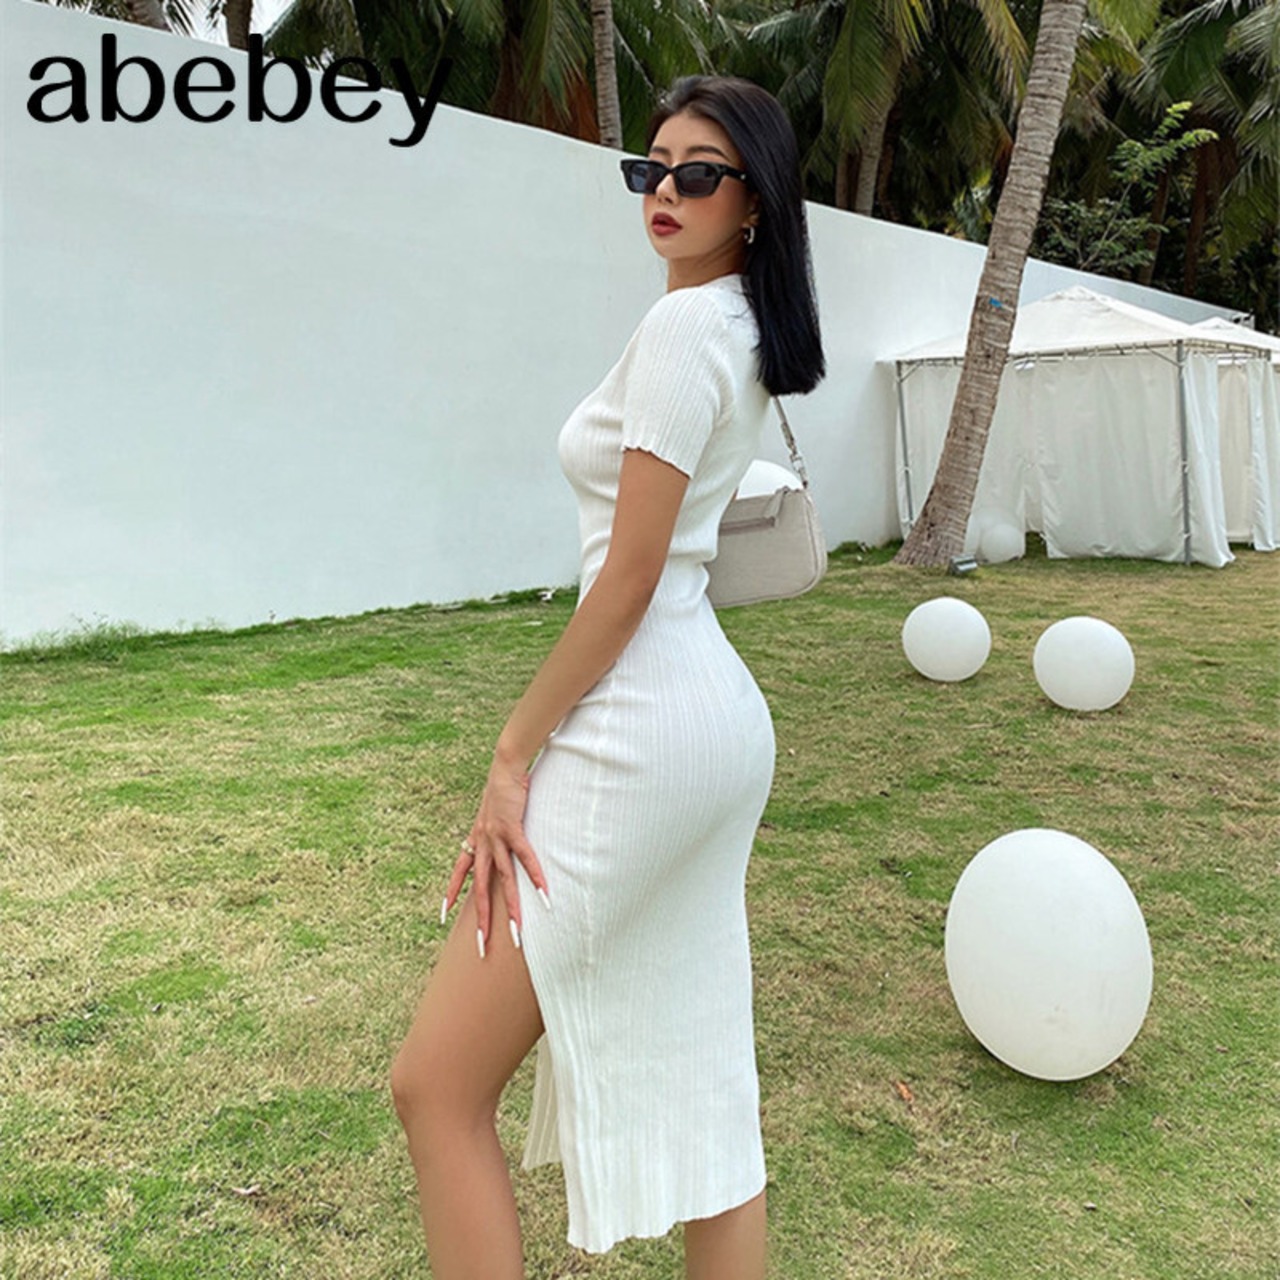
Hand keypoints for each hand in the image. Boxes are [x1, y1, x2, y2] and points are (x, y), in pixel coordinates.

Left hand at [442, 752, 550, 957]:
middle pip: (481, 889)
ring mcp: (496, 838)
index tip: (443, 916)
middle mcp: (481, 843)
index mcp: (475, 840)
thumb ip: (493, 830)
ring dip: (512, 910)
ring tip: (518, 935)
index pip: (459, 872)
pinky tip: (544, 895)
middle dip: (481, 920)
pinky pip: (525, 858)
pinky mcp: (513, 829)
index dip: (452, 893)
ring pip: (503, 881)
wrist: (505, 765)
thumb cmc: (503, 788)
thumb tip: (498, 838)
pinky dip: (535, 877)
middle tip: (481, 948)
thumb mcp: (492, 814)